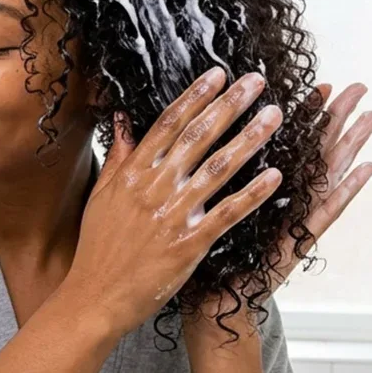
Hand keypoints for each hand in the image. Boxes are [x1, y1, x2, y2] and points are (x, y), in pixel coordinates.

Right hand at [58, 67, 283, 337]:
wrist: (95, 297)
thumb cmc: (98, 248)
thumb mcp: (102, 196)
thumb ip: (119, 156)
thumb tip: (123, 119)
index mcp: (133, 173)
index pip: (169, 124)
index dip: (196, 96)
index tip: (219, 75)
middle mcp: (154, 187)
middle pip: (199, 136)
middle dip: (230, 105)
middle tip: (257, 82)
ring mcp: (173, 214)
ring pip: (219, 168)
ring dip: (249, 139)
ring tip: (274, 116)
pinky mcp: (189, 243)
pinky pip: (228, 213)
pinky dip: (252, 193)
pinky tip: (275, 176)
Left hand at [187, 81, 371, 336]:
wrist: (210, 303)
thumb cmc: (204, 253)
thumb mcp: (204, 204)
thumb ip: (209, 173)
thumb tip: (200, 138)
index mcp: (262, 188)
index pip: (287, 142)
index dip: (305, 113)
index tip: (321, 83)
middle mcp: (283, 200)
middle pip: (314, 149)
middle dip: (336, 118)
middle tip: (359, 87)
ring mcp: (295, 221)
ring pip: (327, 174)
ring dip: (351, 145)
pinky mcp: (298, 243)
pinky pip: (326, 213)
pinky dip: (348, 192)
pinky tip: (367, 170)